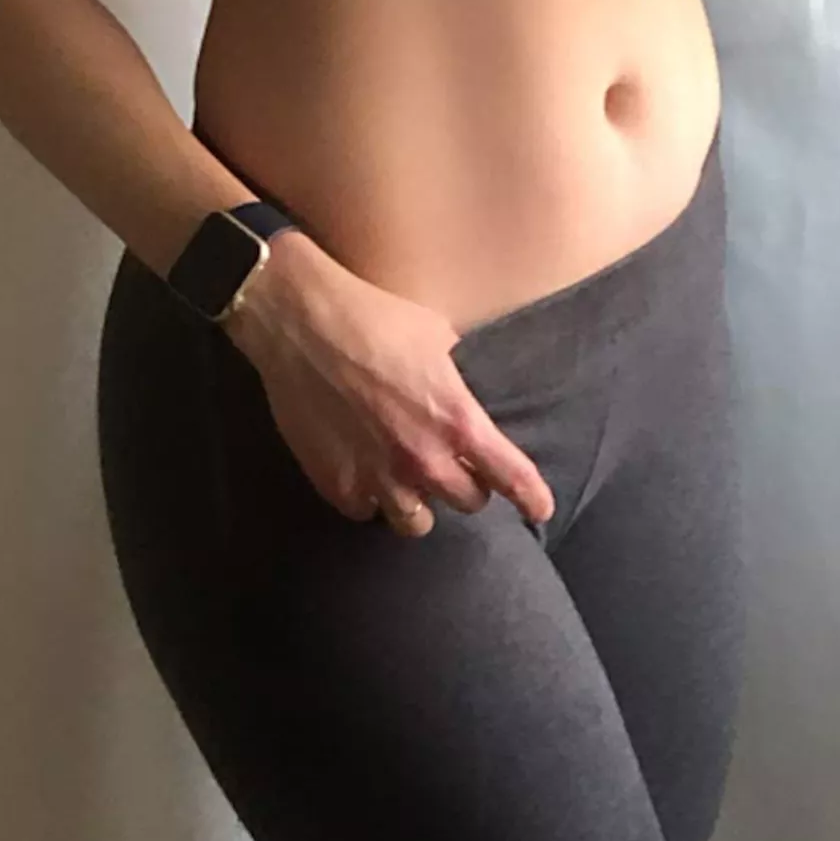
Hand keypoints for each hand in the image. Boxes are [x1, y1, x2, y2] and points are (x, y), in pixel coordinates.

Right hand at [225, 235, 555, 540]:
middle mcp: (423, 460)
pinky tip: (364, 471)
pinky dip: (369, 498)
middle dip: (466, 485)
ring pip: (417, 523)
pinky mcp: (337, 485)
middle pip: (468, 502)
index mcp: (457, 420)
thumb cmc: (373, 317)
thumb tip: (467, 393)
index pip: (511, 476)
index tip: (540, 508)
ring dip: (419, 503)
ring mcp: (378, 478)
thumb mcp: (437, 337)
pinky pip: (366, 511)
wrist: (299, 322)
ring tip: (407, 479)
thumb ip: (457, 379)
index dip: (531, 497)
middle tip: (453, 465)